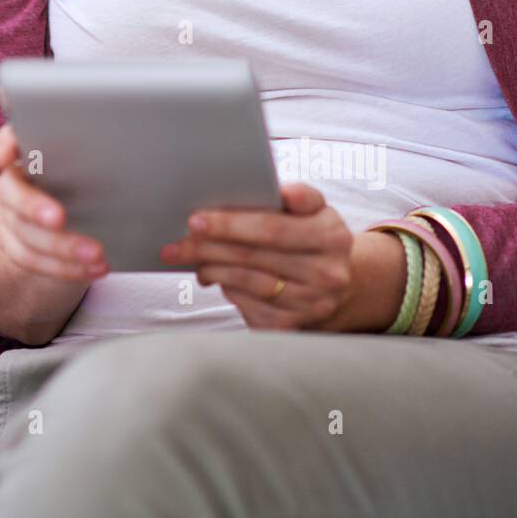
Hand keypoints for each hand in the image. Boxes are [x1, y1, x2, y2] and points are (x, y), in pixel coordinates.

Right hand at [0, 122, 109, 281]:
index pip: (9, 139)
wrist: (84, 218)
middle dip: (32, 205)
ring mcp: (11, 215)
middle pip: (10, 191)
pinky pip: (32, 260)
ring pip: (24, 232)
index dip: (6, 144)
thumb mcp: (98, 165)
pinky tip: (94, 268)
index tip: (8, 155)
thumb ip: (101, 155)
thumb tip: (131, 151)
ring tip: (97, 254)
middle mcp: (14, 182)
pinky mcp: (16, 245)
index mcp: (32, 152)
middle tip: (59, 218)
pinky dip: (64, 268)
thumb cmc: (95, 181)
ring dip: (60, 247)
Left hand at [159, 182, 354, 330]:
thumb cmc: (312, 237)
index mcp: (331, 235)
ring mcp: (310, 304)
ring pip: (247, 282)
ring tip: (185, 253)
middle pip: (253, 256)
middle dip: (209, 245)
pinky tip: (210, 274)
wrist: (338, 286)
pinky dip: (224, 287)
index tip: (196, 219)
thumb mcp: (316, 211)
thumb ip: (298, 196)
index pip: (272, 227)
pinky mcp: (291, 327)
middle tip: (178, 237)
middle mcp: (326, 273)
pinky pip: (248, 305)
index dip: (231, 224)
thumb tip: (279, 190)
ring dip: (210, 266)